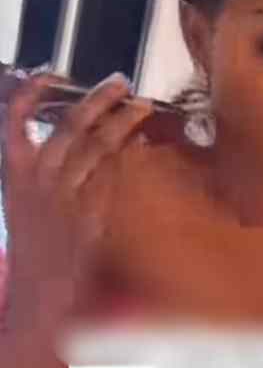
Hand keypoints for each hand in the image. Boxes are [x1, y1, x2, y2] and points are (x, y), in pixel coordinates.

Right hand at [2, 72, 150, 328]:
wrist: (39, 293)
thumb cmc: (36, 245)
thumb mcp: (22, 203)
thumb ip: (38, 169)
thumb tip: (74, 136)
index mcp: (14, 174)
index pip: (13, 123)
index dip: (28, 95)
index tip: (49, 74)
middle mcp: (37, 181)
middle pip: (69, 128)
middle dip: (97, 100)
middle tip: (122, 82)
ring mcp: (64, 198)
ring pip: (97, 148)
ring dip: (123, 122)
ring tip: (144, 106)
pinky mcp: (90, 215)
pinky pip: (113, 177)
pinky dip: (129, 156)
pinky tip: (143, 144)